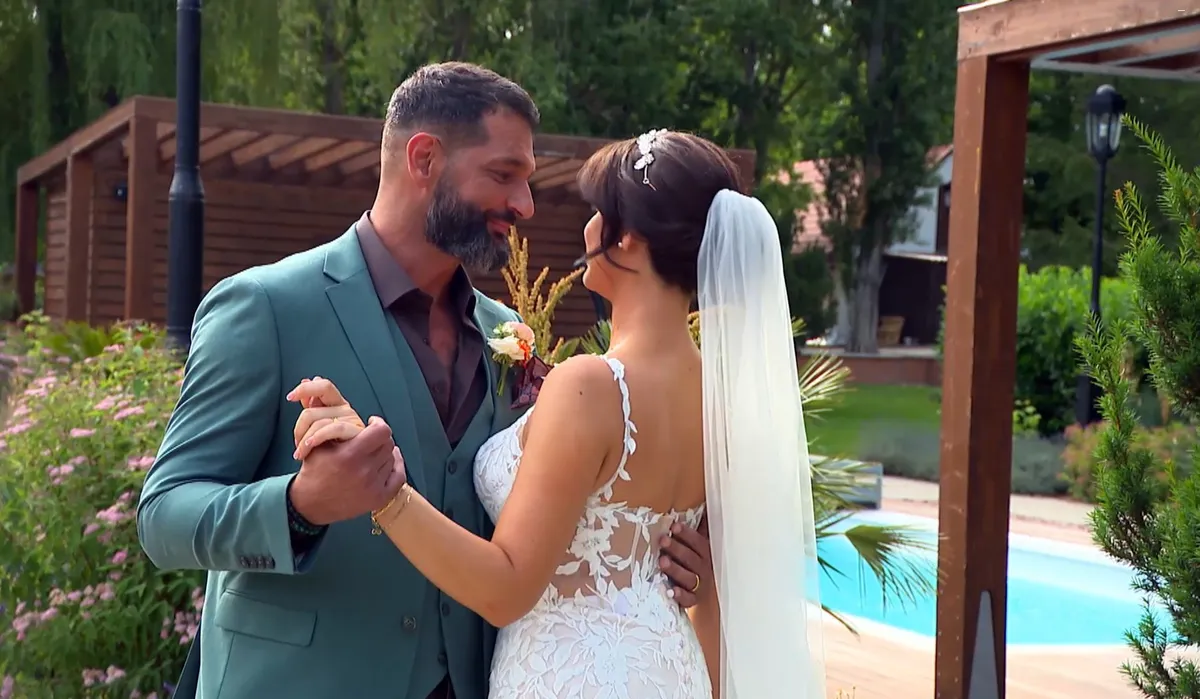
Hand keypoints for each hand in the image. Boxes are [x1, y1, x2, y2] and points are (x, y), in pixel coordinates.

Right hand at [285, 379, 405, 525]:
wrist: (310, 503)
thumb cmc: (313, 468)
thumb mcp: (312, 440)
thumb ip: (315, 410)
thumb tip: (309, 381)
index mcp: (349, 455)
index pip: (382, 431)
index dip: (378, 424)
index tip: (370, 422)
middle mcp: (364, 472)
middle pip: (388, 443)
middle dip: (380, 438)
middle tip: (370, 438)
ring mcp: (372, 487)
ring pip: (391, 457)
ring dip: (384, 452)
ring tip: (372, 452)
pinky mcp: (378, 499)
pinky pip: (399, 476)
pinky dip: (396, 466)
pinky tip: (388, 462)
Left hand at [288, 377, 365, 459]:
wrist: (350, 469)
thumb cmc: (335, 447)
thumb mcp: (320, 425)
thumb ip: (313, 405)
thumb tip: (306, 380)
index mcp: (337, 404)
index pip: (323, 386)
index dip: (306, 388)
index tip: (289, 397)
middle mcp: (346, 409)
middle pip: (312, 410)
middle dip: (299, 429)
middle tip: (297, 445)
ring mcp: (352, 420)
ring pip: (318, 423)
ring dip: (304, 441)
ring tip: (300, 454)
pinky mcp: (357, 432)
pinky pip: (332, 429)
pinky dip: (316, 438)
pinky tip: (308, 448)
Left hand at [659, 516, 712, 607]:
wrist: (710, 588)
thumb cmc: (700, 558)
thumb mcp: (703, 541)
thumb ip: (702, 525)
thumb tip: (706, 501)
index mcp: (706, 552)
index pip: (698, 542)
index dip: (687, 534)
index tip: (674, 526)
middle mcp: (704, 568)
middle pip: (691, 558)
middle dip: (677, 549)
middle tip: (662, 541)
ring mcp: (700, 585)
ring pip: (688, 577)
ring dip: (675, 569)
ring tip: (662, 562)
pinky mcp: (693, 599)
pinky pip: (688, 599)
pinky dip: (680, 595)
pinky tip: (671, 590)